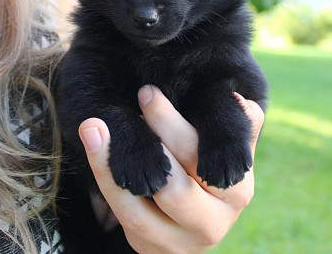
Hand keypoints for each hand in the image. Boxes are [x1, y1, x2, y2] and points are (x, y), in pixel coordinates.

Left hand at [79, 86, 263, 253]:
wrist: (192, 215)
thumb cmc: (205, 166)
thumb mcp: (227, 146)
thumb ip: (238, 125)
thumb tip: (239, 100)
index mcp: (235, 189)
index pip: (203, 158)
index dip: (171, 125)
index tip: (146, 92)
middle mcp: (212, 222)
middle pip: (174, 187)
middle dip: (146, 140)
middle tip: (123, 103)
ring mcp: (178, 242)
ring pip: (138, 208)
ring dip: (110, 165)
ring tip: (92, 126)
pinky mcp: (150, 249)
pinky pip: (122, 216)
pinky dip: (105, 181)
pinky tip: (92, 148)